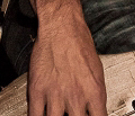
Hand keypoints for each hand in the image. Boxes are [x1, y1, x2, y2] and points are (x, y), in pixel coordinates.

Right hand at [28, 0, 106, 115]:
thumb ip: (95, 95)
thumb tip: (94, 109)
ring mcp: (56, 96)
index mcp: (95, 92)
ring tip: (58, 114)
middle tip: (72, 115)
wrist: (63, 29)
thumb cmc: (80, 45)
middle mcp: (76, 97)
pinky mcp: (37, 92)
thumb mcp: (97, 71)